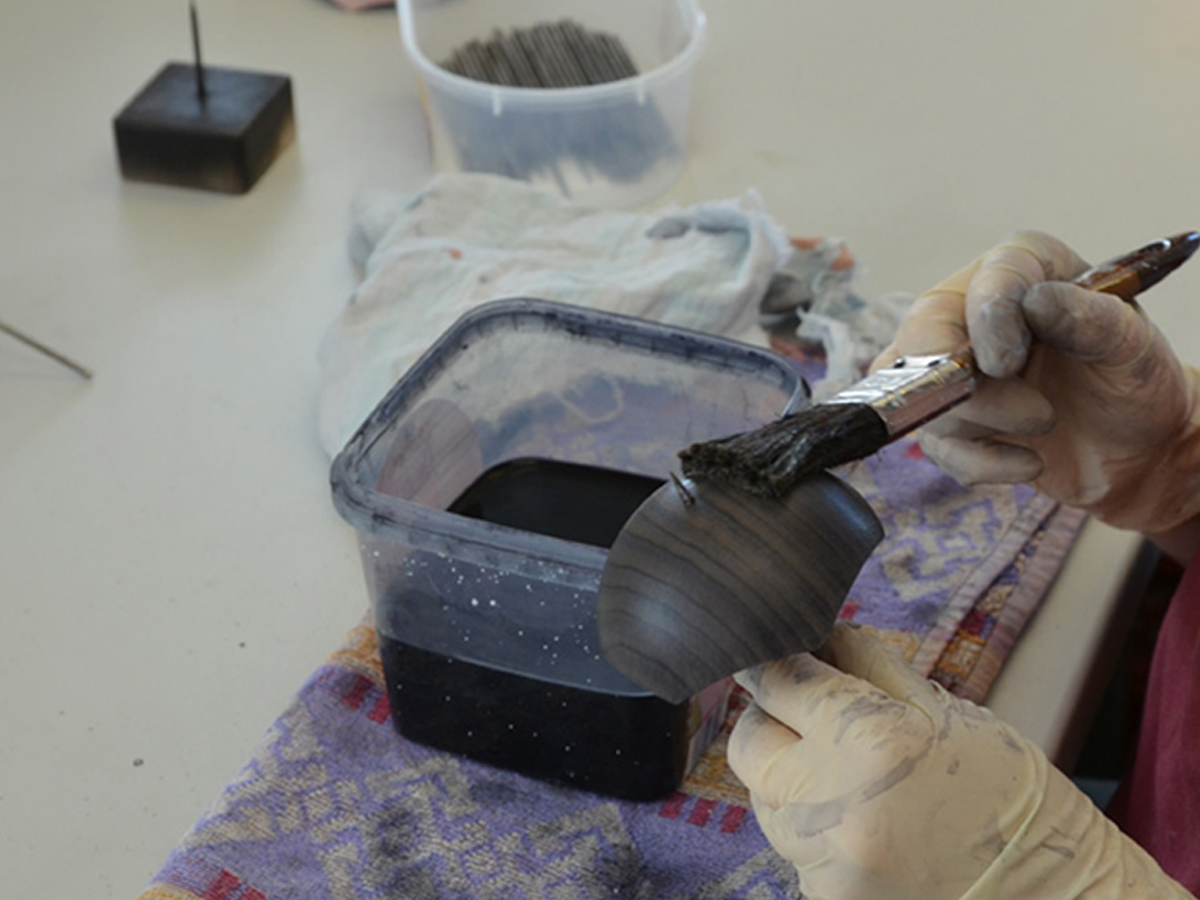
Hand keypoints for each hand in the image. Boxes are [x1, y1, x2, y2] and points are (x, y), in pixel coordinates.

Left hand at [727, 623, 1190, 899]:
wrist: (1056, 897)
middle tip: (810, 714)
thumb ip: (864, 664)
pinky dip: (812, 824)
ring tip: (851, 775)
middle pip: (750, 743)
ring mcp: (825, 863)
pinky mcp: (823, 899)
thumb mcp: (944, 707)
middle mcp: (835, 806)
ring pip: (764, 797)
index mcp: (871, 740)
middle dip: (771, 720)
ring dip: (789, 775)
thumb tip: (810, 637)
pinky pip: (790, 844)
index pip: (779, 682)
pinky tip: (863, 821)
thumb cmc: (1007, 791)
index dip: (775, 662)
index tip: (775, 655)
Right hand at [873, 231, 1199, 546]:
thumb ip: (1089, 319)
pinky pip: (937, 446)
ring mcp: (952, 368)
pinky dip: (983, 463)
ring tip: (1045, 423)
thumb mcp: (1130, 344)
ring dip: (990, 425)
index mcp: (1021, 268)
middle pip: (924, 340)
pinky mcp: (947, 420)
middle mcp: (973, 311)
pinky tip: (1027, 460)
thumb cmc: (1133, 380)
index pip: (986, 283)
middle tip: (1034, 413)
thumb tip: (1037, 303)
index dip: (989, 321)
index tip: (1005, 363)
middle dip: (969, 389)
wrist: (1137, 446)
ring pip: (925, 398)